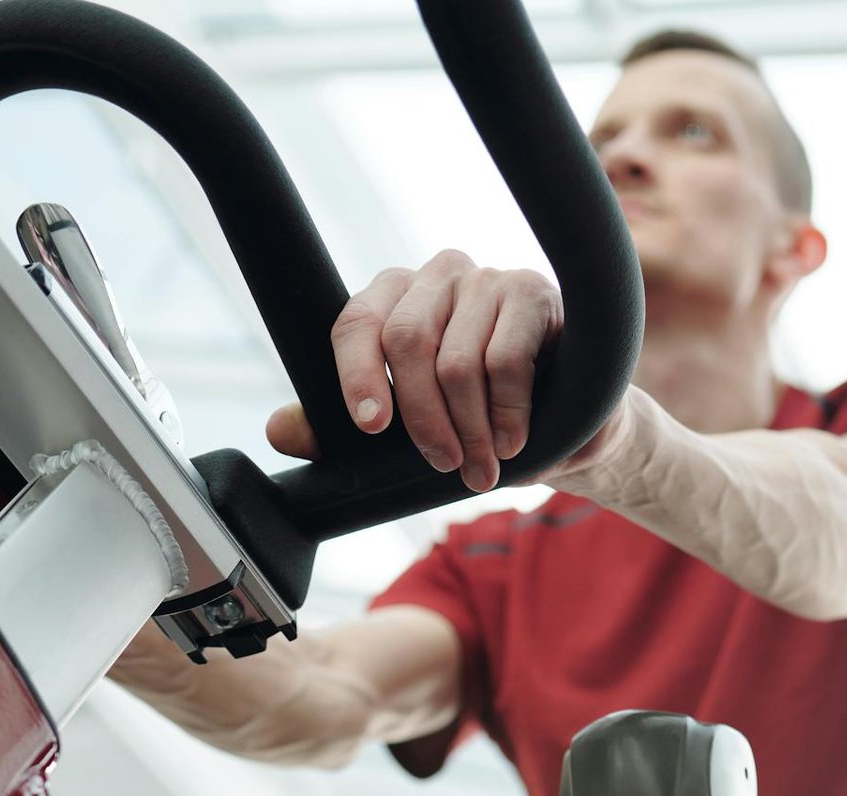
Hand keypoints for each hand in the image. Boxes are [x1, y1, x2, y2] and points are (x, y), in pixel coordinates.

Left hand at [267, 251, 618, 495]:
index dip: (355, 375)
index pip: (356, 322)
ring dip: (470, 431)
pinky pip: (506, 361)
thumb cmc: (479, 420)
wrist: (568, 423)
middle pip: (407, 341)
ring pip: (458, 361)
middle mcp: (437, 275)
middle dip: (422, 420)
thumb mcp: (410, 430)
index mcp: (394, 298)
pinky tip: (515, 443)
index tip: (369, 429)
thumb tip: (279, 431)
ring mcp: (488, 279)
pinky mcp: (534, 294)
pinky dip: (507, 416)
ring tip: (483, 469)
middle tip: (443, 468)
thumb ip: (342, 430)